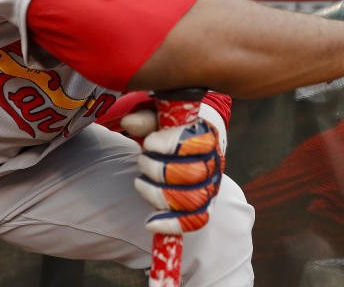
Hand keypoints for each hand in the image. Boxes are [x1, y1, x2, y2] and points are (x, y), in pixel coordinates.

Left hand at [134, 118, 223, 234]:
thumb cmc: (174, 128)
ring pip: (193, 200)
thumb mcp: (160, 118)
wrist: (195, 140)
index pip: (196, 144)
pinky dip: (172, 225)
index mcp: (207, 136)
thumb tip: (129, 122)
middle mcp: (214, 162)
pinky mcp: (203, 204)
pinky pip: (195, 221)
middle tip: (142, 161)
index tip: (149, 142)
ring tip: (141, 183)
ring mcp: (210, 185)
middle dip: (158, 170)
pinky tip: (150, 223)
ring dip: (159, 194)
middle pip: (192, 175)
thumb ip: (146, 119)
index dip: (169, 145)